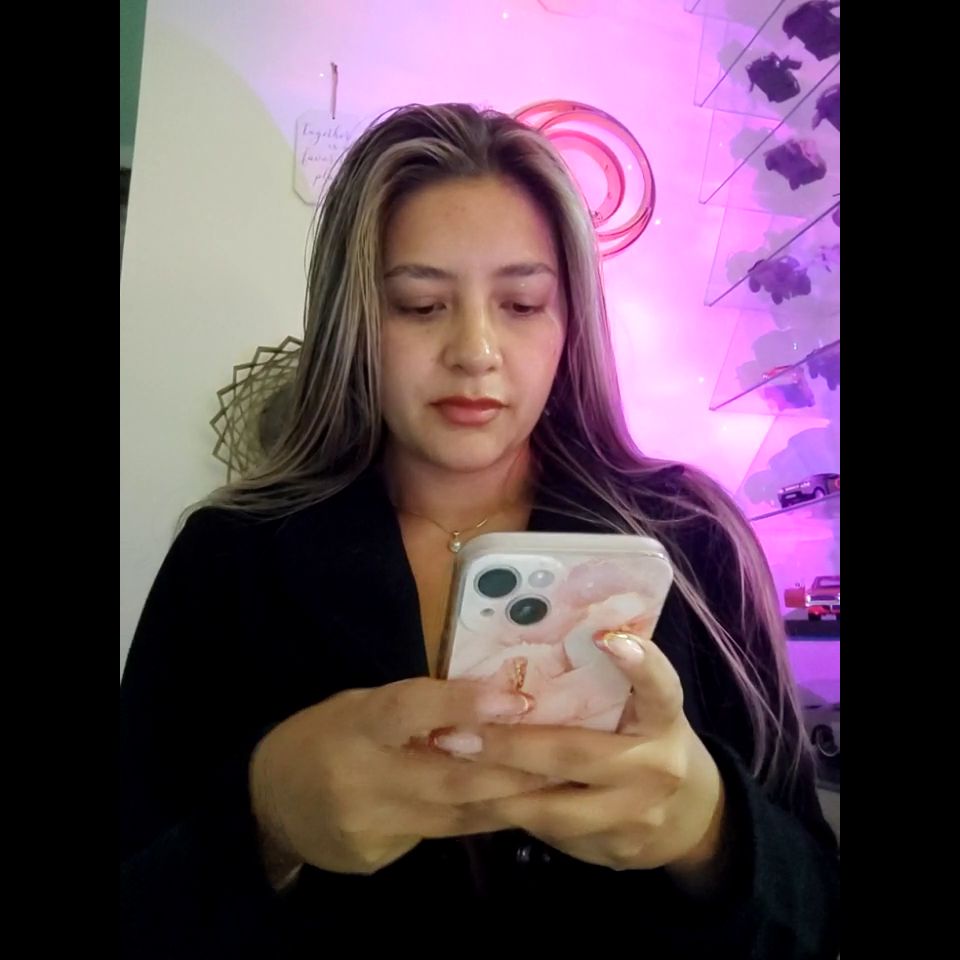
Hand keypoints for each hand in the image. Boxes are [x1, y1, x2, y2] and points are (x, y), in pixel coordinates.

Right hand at [249, 677, 547, 879]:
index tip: (518, 699)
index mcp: (356, 725)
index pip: (412, 710)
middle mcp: (362, 778)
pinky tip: (512, 812)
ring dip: (511, 801)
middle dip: (514, 772)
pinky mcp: (376, 857)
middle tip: (569, 761)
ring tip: (560, 789)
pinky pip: (438, 836)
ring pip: (456, 815)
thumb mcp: (360, 705)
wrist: (270, 804)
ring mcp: (369, 826)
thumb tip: (487, 706)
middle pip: (450, 777)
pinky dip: (477, 822)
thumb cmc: (324, 735)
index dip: (465, 704)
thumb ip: (414, 708)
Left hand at [435, 631, 728, 889]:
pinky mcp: (615, 850)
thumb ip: (609, 685)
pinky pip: (553, 834)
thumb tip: (540, 632)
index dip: (638, 664)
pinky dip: (511, 815)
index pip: (660, 689)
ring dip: (499, 787)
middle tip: (461, 731)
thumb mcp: (643, 710)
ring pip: (556, 806)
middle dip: (512, 744)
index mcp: (665, 720)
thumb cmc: (645, 741)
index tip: (605, 637)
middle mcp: (657, 768)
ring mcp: (637, 816)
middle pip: (576, 753)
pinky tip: (474, 799)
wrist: (690, 818)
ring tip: (455, 765)